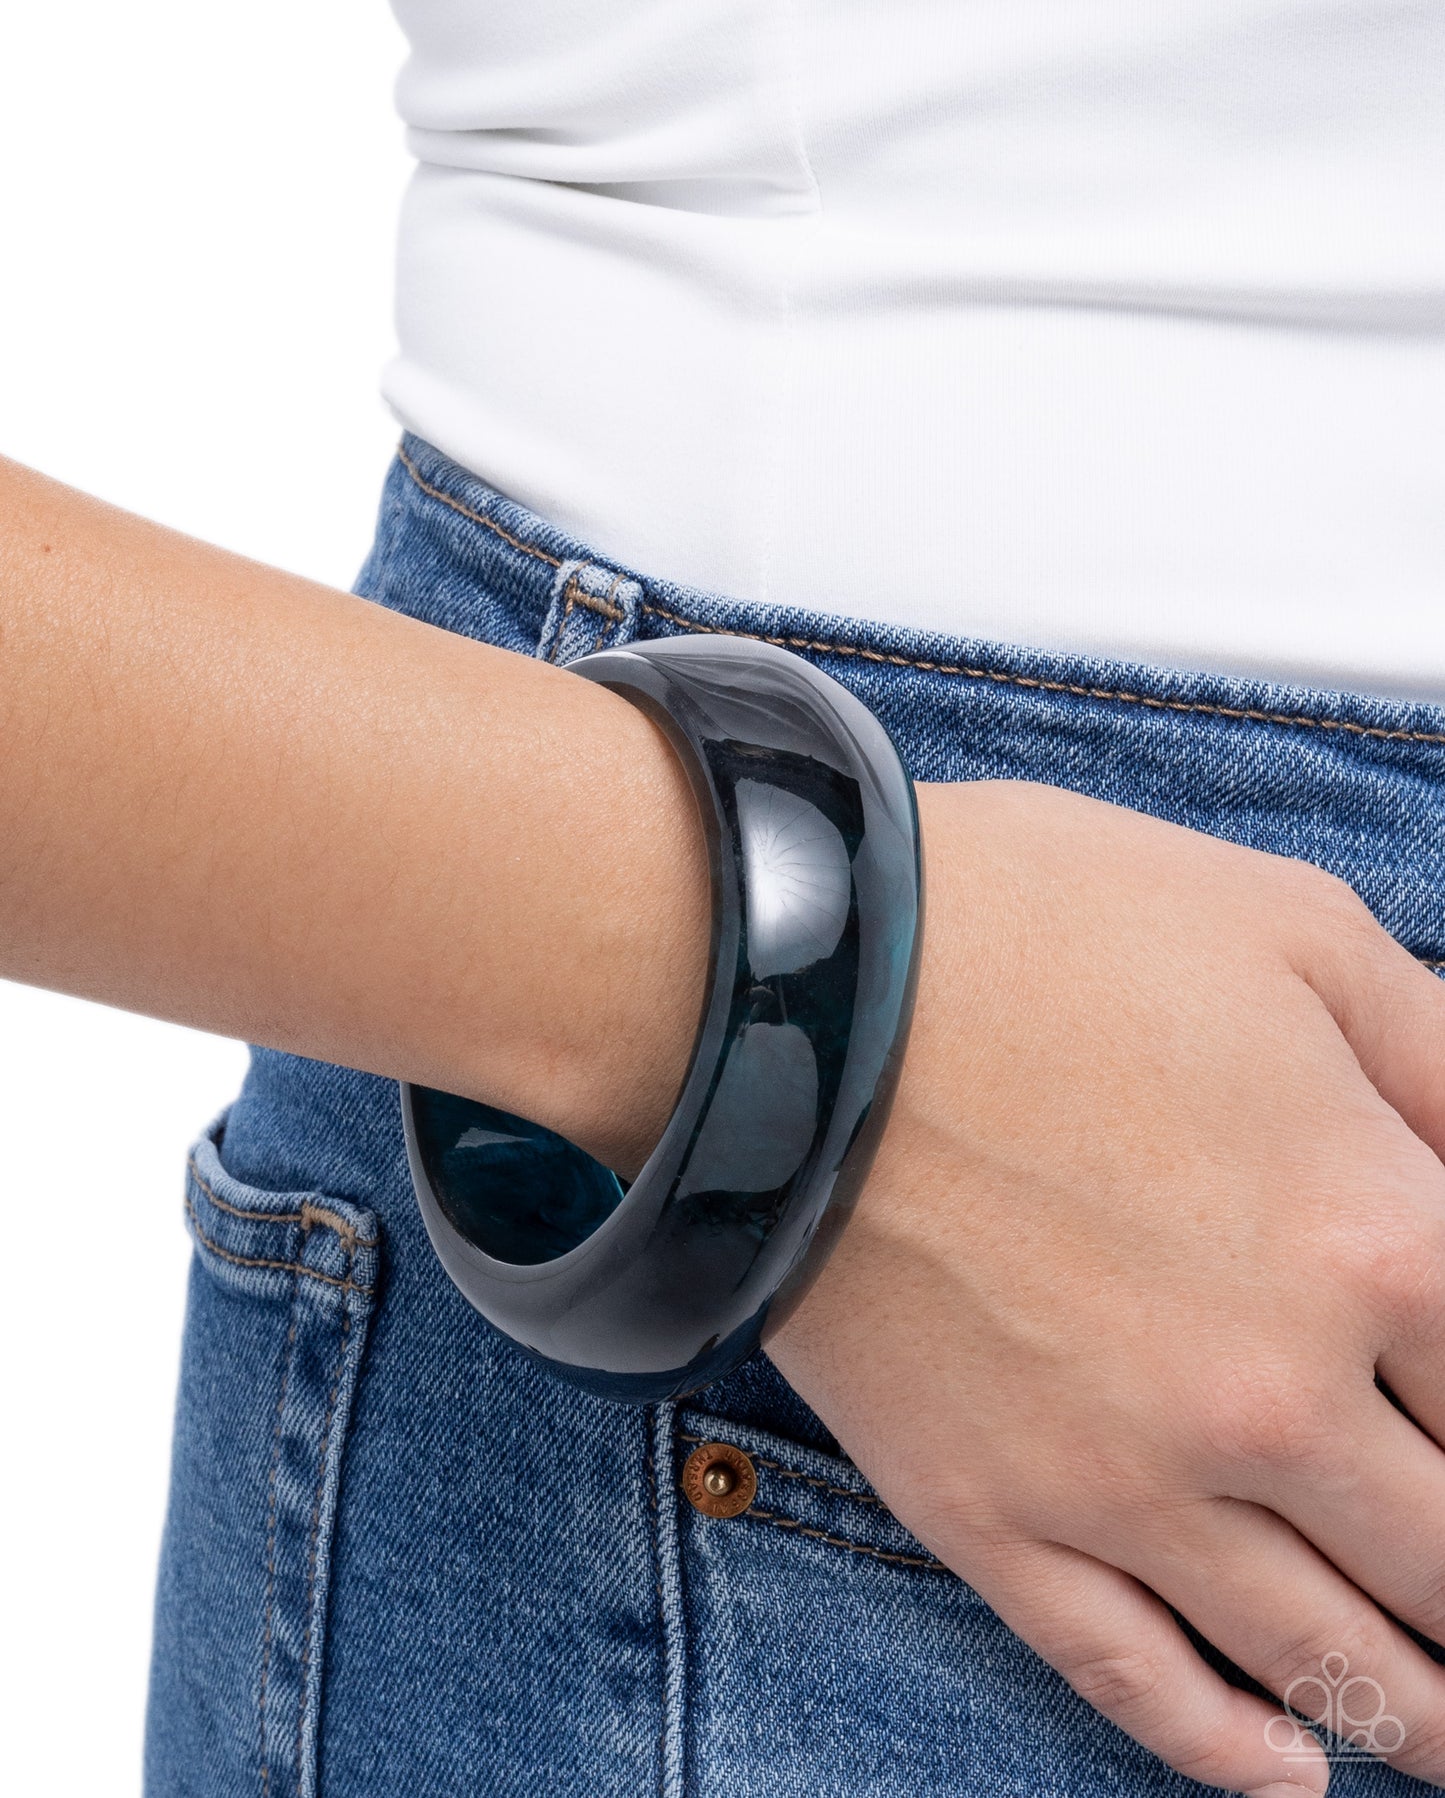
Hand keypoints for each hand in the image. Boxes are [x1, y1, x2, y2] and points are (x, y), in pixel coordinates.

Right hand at [767, 779, 1444, 1795]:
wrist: (791, 991)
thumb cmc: (1040, 930)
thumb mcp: (1289, 932)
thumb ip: (1444, 1058)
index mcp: (1374, 1239)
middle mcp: (1274, 1398)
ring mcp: (1125, 1478)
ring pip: (1322, 1655)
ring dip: (1422, 1709)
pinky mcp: (989, 1513)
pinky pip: (1131, 1679)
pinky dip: (1231, 1748)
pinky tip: (1292, 1771)